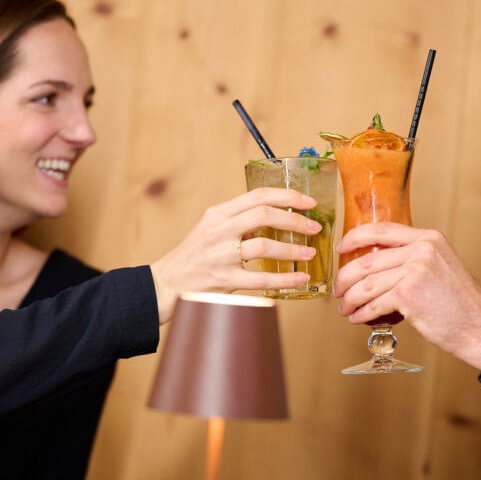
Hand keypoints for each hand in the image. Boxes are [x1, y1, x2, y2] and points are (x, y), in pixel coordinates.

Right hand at [150, 187, 321, 322]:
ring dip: (293, 249)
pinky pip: (261, 278)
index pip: (257, 196)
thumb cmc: (194, 256)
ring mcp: (221, 255)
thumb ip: (238, 220)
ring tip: (309, 253)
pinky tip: (300, 278)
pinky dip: (285, 278)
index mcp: (217, 214)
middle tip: (314, 227)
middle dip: (295, 219)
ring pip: (265, 245)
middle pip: (264, 215)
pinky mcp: (224, 280)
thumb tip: (278, 215)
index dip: (287, 196)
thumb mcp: (210, 229)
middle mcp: (218, 230)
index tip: (308, 201)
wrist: (166, 283)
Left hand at [333, 222, 480, 369]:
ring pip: (366, 284)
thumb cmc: (461, 303)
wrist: (480, 326)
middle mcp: (421, 249)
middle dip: (345, 277)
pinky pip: (374, 304)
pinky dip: (361, 313)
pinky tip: (357, 318)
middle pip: (368, 260)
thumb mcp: (441, 266)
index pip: (382, 230)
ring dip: (350, 299)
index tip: (341, 248)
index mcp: (428, 238)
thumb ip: (415, 258)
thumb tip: (382, 265)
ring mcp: (415, 271)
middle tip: (338, 289)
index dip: (355, 237)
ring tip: (345, 309)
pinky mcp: (408, 295)